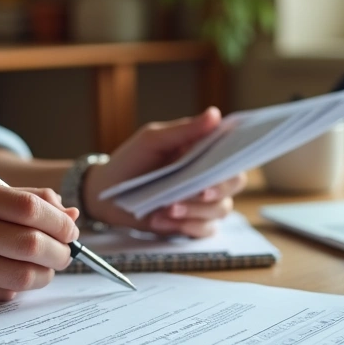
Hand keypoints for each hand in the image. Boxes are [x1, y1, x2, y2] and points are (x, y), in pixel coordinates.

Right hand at [0, 176, 79, 307]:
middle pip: (31, 244)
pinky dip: (16, 286)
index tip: (70, 226)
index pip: (29, 208)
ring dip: (45, 273)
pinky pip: (0, 294)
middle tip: (66, 250)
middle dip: (62, 250)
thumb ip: (14, 198)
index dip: (60, 220)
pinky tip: (11, 275)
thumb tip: (67, 211)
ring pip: (21, 276)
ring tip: (44, 265)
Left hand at [83, 107, 247, 237]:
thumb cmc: (131, 161)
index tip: (222, 166)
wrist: (107, 193)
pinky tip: (160, 220)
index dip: (236, 159)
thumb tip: (214, 114)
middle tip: (198, 192)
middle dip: (217, 190)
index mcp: (203, 152)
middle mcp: (208, 176)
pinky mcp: (192, 223)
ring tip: (166, 208)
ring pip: (221, 210)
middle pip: (233, 183)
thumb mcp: (152, 140)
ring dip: (195, 211)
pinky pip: (204, 230)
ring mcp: (202, 202)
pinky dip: (184, 227)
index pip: (233, 154)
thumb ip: (184, 130)